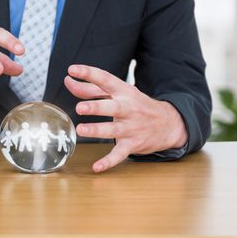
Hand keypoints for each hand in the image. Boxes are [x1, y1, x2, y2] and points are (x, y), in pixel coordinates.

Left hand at [64, 64, 187, 172]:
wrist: (168, 123)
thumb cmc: (135, 106)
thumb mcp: (118, 94)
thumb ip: (91, 89)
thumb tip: (68, 81)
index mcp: (124, 92)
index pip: (106, 79)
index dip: (89, 73)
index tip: (72, 69)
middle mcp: (128, 108)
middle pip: (112, 107)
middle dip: (96, 107)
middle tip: (80, 108)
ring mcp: (131, 127)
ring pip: (113, 130)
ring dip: (97, 130)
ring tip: (81, 130)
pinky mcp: (133, 144)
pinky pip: (119, 154)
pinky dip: (108, 162)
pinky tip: (96, 167)